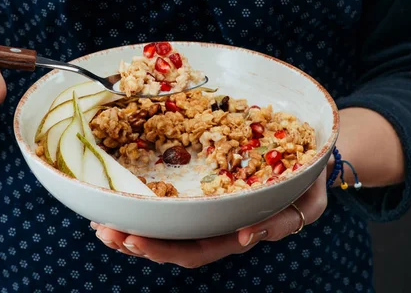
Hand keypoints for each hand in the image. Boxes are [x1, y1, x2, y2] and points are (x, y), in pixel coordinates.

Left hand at [91, 170, 326, 268]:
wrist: (310, 160)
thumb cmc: (309, 181)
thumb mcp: (307, 202)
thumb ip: (282, 221)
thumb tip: (246, 237)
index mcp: (237, 231)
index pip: (196, 250)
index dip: (164, 250)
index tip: (134, 240)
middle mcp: (216, 225)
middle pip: (171, 244)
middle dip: (136, 242)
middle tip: (105, 231)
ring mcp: (207, 209)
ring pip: (165, 228)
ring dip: (132, 227)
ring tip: (100, 223)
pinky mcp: (202, 190)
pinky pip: (170, 204)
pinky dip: (144, 206)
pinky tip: (120, 203)